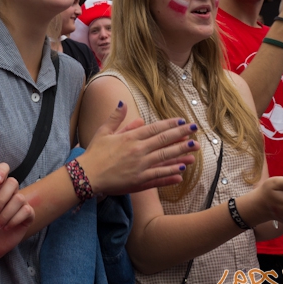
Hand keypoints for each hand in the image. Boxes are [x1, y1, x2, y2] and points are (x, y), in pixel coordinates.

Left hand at [0, 163, 33, 264]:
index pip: (3, 169)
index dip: (2, 170)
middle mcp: (9, 193)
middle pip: (13, 182)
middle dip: (2, 198)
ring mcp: (19, 204)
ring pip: (20, 198)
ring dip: (6, 214)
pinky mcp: (27, 216)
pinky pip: (27, 211)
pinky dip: (15, 220)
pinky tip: (6, 228)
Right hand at [77, 103, 199, 194]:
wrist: (86, 175)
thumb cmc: (94, 153)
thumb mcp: (103, 132)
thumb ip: (116, 118)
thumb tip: (123, 103)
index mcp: (130, 138)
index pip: (155, 128)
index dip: (170, 124)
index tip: (182, 120)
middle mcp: (138, 150)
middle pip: (164, 141)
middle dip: (182, 134)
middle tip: (196, 130)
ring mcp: (140, 166)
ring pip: (165, 158)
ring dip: (181, 153)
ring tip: (194, 149)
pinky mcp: (139, 181)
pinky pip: (159, 176)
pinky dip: (171, 173)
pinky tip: (182, 170)